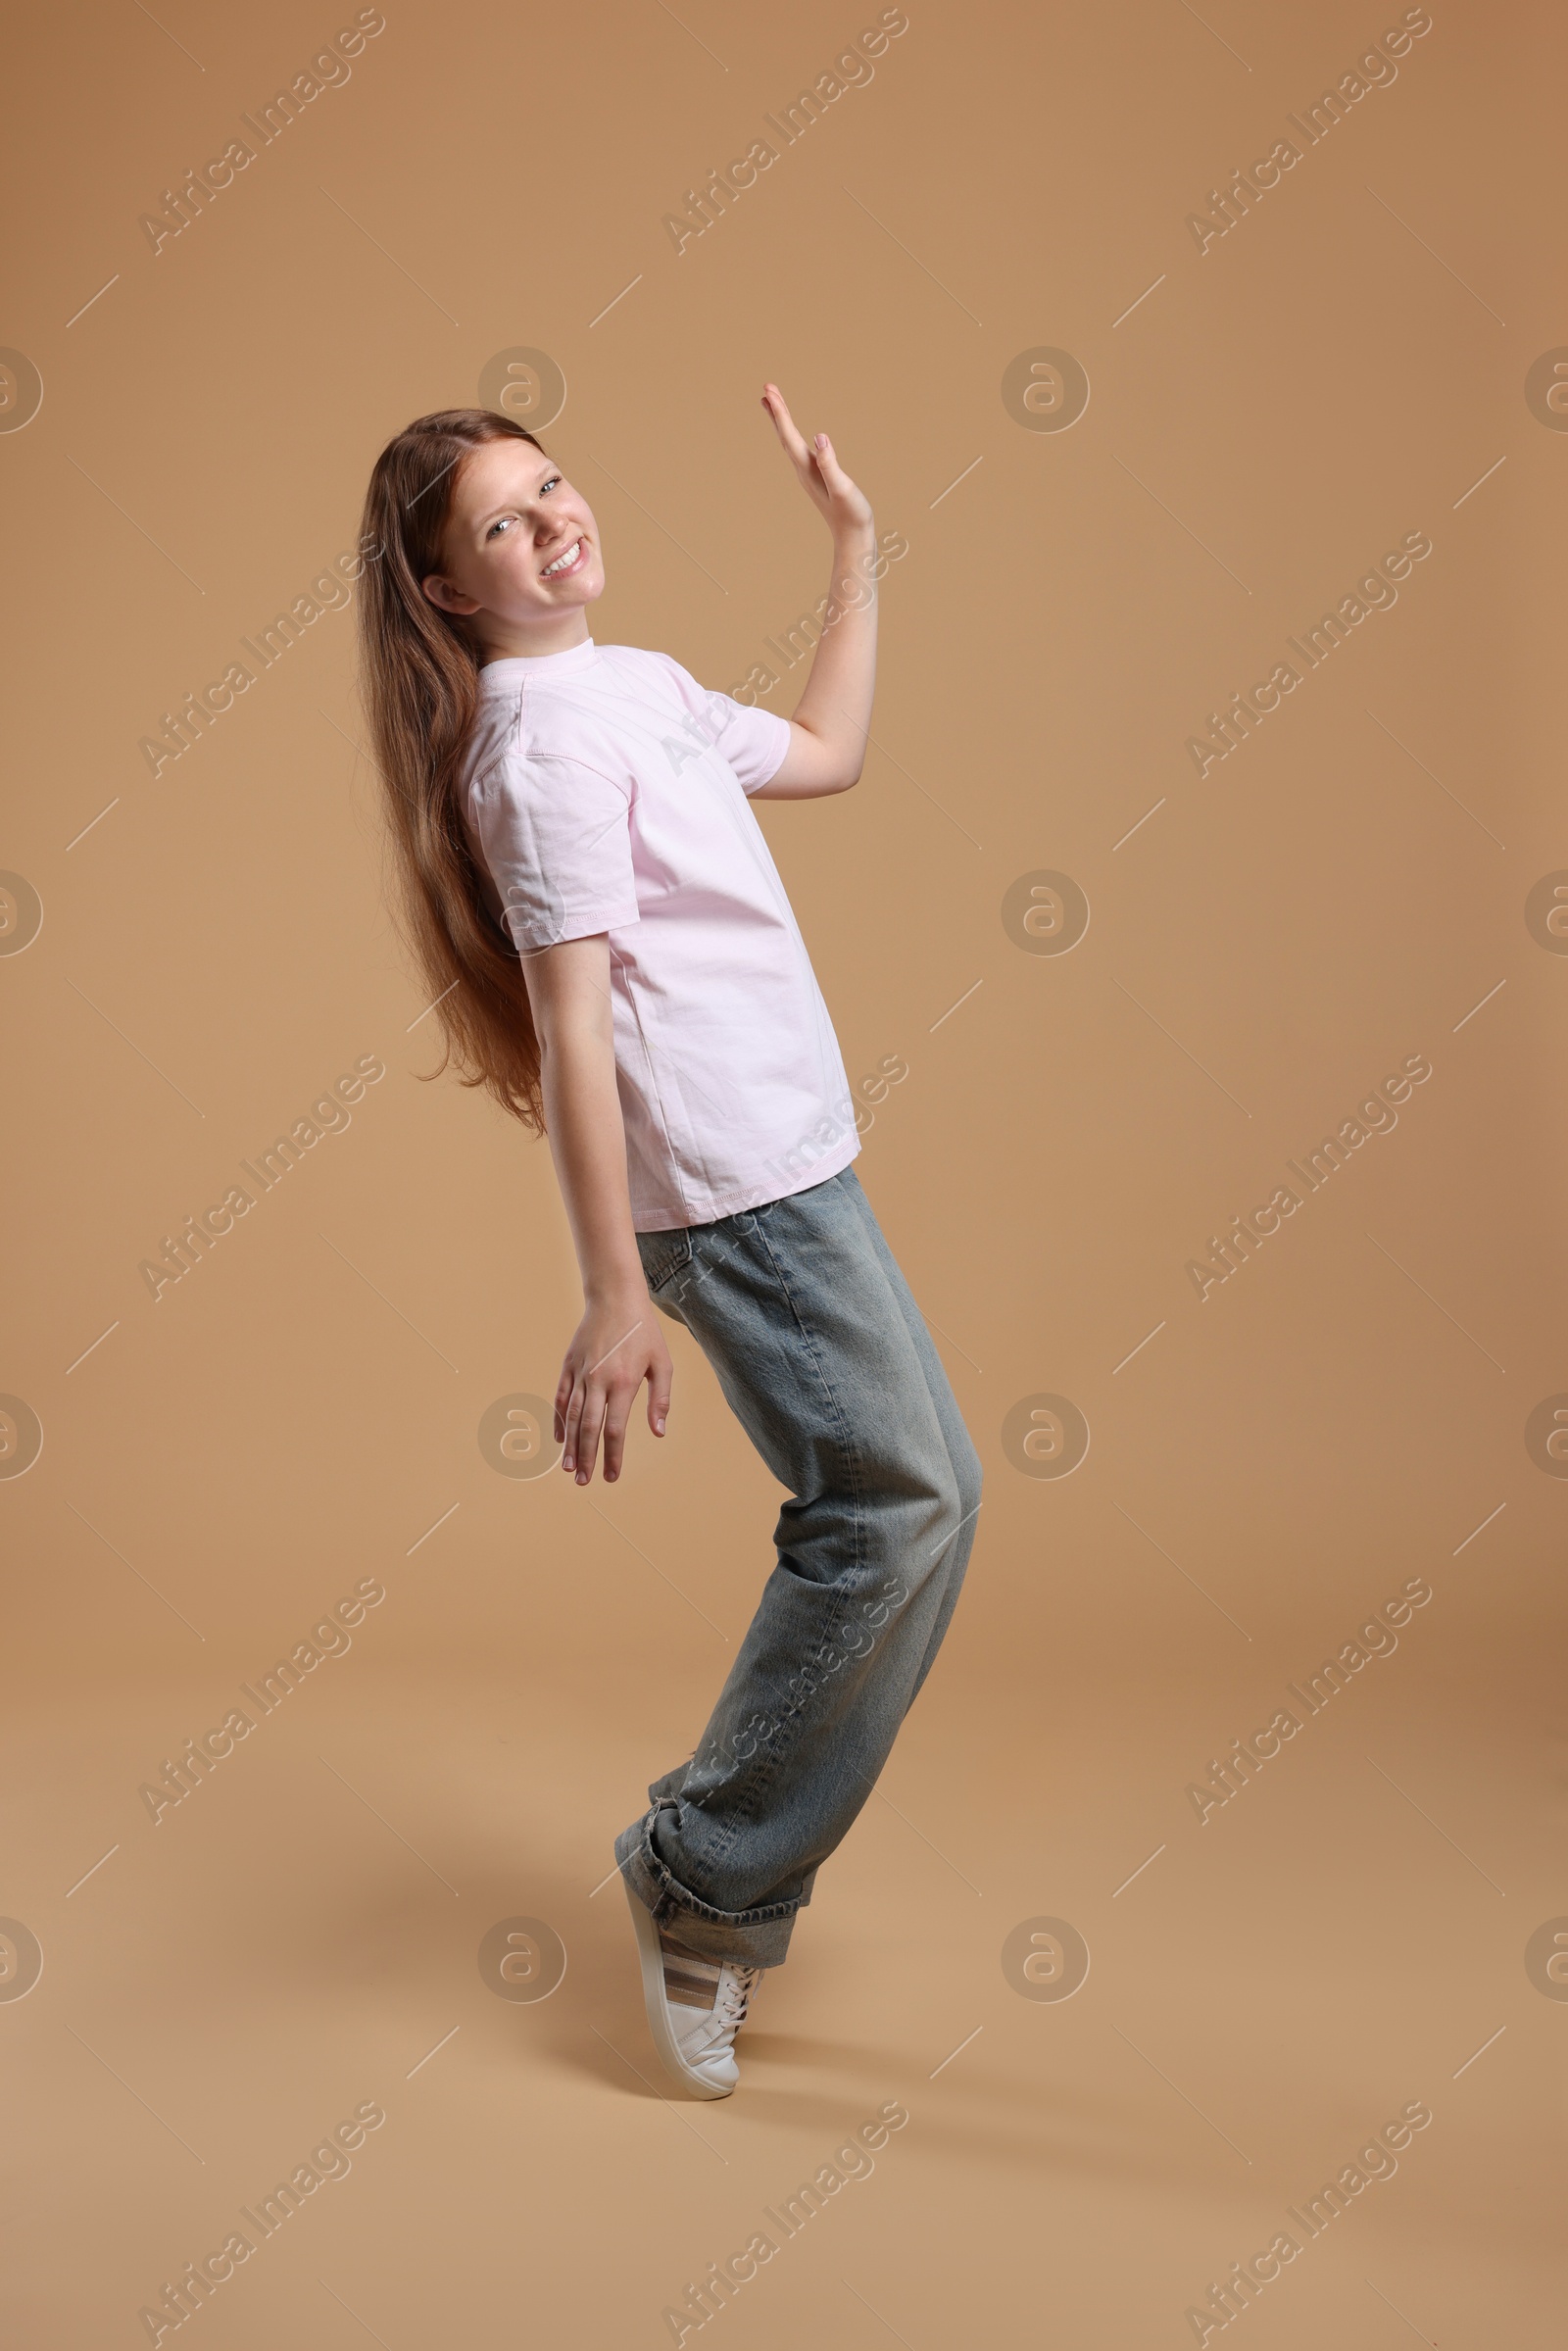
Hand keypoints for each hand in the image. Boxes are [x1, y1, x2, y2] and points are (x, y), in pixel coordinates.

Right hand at [554, 1288, 672, 1484]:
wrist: (615, 1297)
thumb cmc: (644, 1332)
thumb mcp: (662, 1363)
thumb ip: (661, 1400)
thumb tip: (659, 1433)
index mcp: (624, 1383)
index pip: (615, 1429)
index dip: (612, 1456)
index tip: (612, 1476)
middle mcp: (598, 1380)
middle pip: (588, 1428)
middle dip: (586, 1458)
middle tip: (584, 1481)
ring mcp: (580, 1373)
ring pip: (570, 1416)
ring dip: (569, 1445)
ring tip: (569, 1468)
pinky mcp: (568, 1365)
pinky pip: (560, 1397)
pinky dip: (558, 1420)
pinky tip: (560, 1439)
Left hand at [761, 383, 872, 537]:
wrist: (853, 538)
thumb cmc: (851, 514)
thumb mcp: (843, 488)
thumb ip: (830, 463)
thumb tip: (819, 437)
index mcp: (808, 470)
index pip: (789, 436)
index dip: (780, 413)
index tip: (769, 391)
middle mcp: (803, 470)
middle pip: (784, 436)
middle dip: (776, 411)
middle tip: (767, 387)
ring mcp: (808, 474)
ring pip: (789, 442)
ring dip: (780, 421)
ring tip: (771, 403)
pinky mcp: (815, 477)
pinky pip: (798, 449)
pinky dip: (791, 434)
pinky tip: (792, 433)